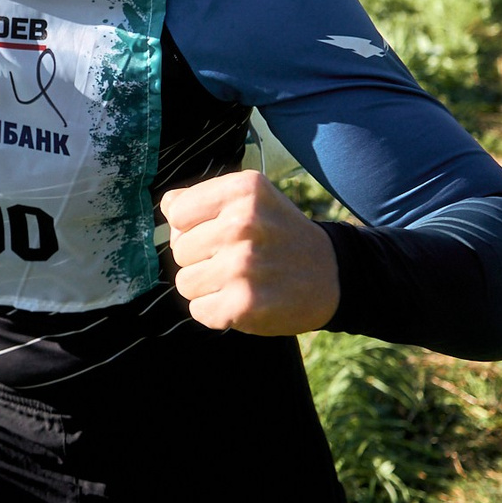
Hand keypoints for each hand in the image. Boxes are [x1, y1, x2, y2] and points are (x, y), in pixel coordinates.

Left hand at [162, 170, 339, 335]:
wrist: (333, 275)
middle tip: (238, 260)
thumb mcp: (252, 200)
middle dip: (201, 259)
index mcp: (243, 191)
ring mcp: (243, 266)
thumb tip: (168, 205)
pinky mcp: (244, 304)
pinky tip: (244, 300)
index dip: (192, 227)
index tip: (219, 232)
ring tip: (241, 280)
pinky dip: (217, 311)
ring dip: (207, 288)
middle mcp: (243, 224)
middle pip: (179, 251)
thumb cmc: (280, 235)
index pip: (177, 213)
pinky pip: (199, 311)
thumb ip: (203, 198)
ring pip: (185, 283)